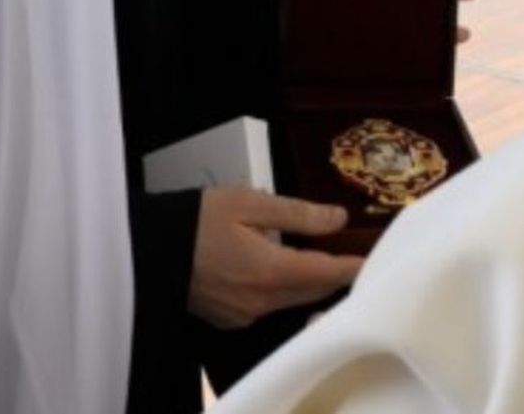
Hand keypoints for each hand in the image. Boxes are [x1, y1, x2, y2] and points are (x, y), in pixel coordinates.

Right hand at [188, 187, 363, 329]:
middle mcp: (263, 302)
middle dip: (334, 276)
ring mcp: (246, 315)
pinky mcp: (231, 319)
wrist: (150, 249)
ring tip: (319, 258)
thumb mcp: (249, 203)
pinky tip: (279, 268)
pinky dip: (282, 290)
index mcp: (271, 271)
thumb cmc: (199, 218)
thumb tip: (337, 218)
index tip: (373, 260)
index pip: (326, 274)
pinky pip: (269, 306)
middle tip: (352, 256)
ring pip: (292, 300)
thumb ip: (297, 213)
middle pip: (313, 291)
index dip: (353, 267)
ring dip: (308, 282)